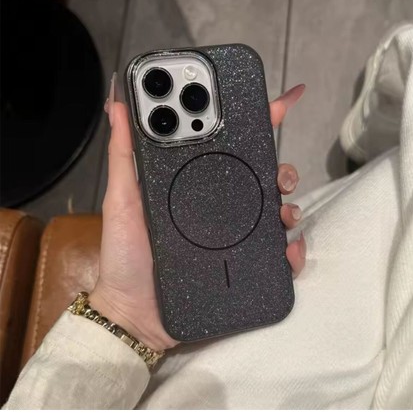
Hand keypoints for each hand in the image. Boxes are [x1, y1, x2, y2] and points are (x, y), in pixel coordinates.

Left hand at [90, 76, 305, 350]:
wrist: (135, 313)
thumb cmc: (125, 255)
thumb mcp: (122, 200)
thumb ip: (123, 154)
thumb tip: (116, 104)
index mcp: (195, 185)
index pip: (228, 146)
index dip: (256, 120)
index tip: (280, 101)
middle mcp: (220, 207)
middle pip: (263, 177)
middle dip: (281, 167)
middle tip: (280, 172)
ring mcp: (235, 238)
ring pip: (276, 211)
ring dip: (290, 205)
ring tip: (284, 211)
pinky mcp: (244, 267)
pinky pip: (278, 255)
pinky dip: (292, 249)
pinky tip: (288, 248)